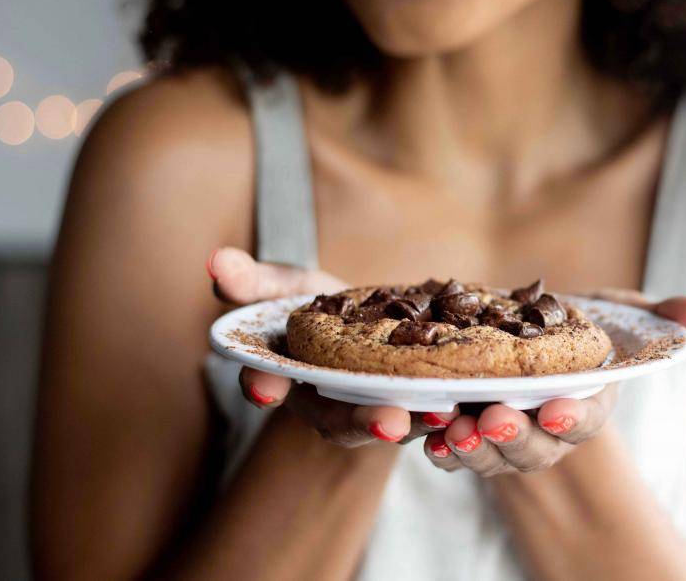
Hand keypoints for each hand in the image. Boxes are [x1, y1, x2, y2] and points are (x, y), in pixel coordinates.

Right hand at [208, 247, 458, 446]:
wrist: (377, 323)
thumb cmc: (324, 306)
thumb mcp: (291, 287)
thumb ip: (256, 281)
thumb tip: (214, 261)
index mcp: (290, 377)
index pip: (270, 384)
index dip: (265, 385)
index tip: (264, 386)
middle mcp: (330, 404)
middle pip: (338, 421)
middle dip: (361, 421)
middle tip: (388, 420)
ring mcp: (375, 409)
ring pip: (391, 424)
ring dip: (415, 423)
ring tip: (439, 414)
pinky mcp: (416, 406)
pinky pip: (430, 413)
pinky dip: (449, 410)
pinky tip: (471, 403)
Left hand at [422, 289, 685, 475]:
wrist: (516, 336)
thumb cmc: (572, 325)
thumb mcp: (613, 313)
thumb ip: (654, 314)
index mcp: (583, 403)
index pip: (584, 420)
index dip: (572, 418)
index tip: (554, 409)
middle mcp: (544, 431)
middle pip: (533, 447)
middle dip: (514, 436)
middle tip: (493, 418)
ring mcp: (502, 436)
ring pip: (490, 455)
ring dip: (472, 446)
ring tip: (454, 428)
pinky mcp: (464, 433)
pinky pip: (452, 452)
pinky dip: (440, 448)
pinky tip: (428, 437)